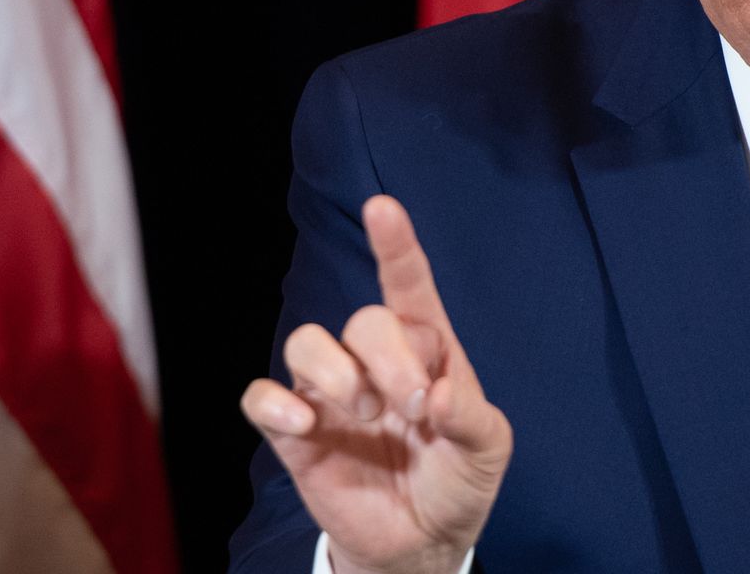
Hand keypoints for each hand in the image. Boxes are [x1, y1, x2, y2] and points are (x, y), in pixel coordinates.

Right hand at [241, 195, 511, 573]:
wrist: (423, 542)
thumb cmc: (458, 479)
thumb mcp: (486, 449)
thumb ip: (468, 417)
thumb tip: (435, 398)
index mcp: (428, 349)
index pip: (409, 286)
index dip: (395, 246)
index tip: (382, 208)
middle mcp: (375, 360)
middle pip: (364, 321)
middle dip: (390, 359)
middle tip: (413, 407)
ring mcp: (332, 393)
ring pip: (307, 342)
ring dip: (335, 373)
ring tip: (364, 412)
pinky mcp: (296, 432)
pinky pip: (262, 396)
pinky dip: (275, 404)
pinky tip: (304, 424)